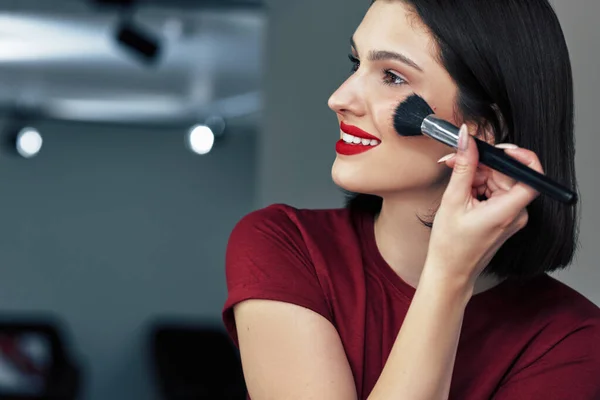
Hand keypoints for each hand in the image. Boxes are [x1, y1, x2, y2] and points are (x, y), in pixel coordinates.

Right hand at [425, 124, 542, 285]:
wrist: (449, 271)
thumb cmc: (450, 245)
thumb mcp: (453, 200)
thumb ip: (463, 166)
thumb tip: (467, 139)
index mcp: (508, 210)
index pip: (532, 175)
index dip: (519, 156)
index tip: (498, 148)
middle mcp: (516, 213)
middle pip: (508, 174)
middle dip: (482, 164)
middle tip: (455, 160)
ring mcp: (512, 216)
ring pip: (499, 181)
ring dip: (476, 175)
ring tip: (454, 182)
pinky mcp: (504, 217)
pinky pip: (495, 192)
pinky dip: (479, 186)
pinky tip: (461, 192)